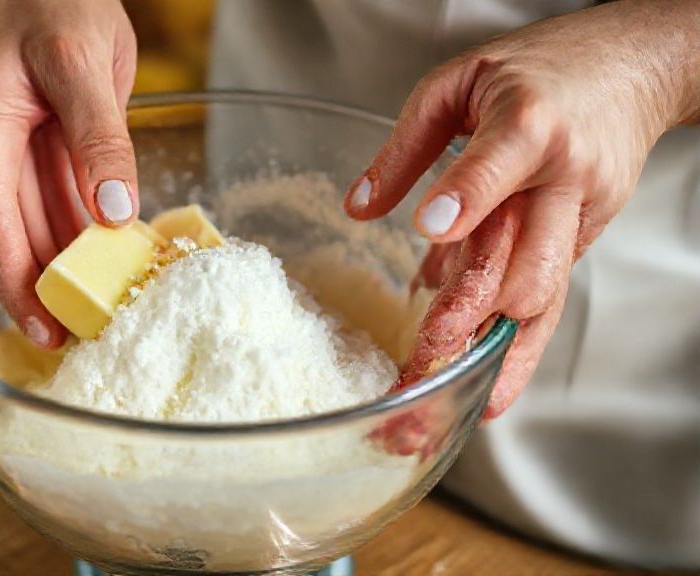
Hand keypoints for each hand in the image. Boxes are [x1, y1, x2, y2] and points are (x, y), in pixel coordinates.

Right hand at [0, 0, 137, 347]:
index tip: (44, 329)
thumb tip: (116, 211)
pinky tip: (87, 255)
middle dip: (38, 286)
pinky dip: (56, 227)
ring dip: (52, 261)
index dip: (16, 283)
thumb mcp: (89, 60)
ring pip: (15, 218)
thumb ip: (102, 136)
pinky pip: (25, 196)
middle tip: (79, 333)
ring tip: (91, 305)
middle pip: (1, 231)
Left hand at [344, 0, 699, 417]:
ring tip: (459, 393)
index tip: (429, 231)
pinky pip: (549, 298)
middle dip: (479, 310)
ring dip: (502, 350)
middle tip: (429, 346)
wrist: (634, 67)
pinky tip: (488, 380)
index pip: (497, 167)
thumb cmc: (543, 68)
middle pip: (529, 258)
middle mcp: (564, 178)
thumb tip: (359, 205)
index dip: (465, 200)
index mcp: (529, 125)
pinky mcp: (583, 240)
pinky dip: (519, 343)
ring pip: (546, 295)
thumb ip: (407, 144)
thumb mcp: (459, 82)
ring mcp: (580, 215)